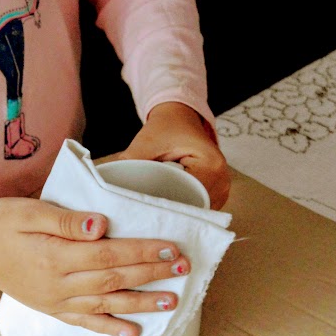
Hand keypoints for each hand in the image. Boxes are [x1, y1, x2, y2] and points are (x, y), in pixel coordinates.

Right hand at [0, 197, 189, 335]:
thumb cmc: (1, 223)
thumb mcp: (29, 211)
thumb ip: (65, 220)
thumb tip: (100, 225)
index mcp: (55, 256)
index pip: (109, 254)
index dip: (142, 252)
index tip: (171, 248)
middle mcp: (59, 284)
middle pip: (114, 279)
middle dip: (151, 274)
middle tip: (183, 268)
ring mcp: (56, 300)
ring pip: (106, 304)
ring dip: (141, 303)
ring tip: (172, 301)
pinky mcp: (52, 309)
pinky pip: (84, 322)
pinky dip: (109, 328)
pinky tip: (132, 333)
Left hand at [97, 102, 230, 209]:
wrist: (179, 118)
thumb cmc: (165, 129)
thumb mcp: (145, 143)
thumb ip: (132, 165)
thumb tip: (113, 190)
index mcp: (211, 165)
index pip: (189, 198)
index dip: (165, 206)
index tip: (144, 211)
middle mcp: (222, 181)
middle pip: (194, 209)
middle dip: (169, 213)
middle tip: (143, 217)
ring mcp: (221, 190)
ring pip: (195, 212)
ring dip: (175, 213)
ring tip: (153, 212)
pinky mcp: (214, 195)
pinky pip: (197, 209)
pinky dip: (181, 209)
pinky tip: (164, 208)